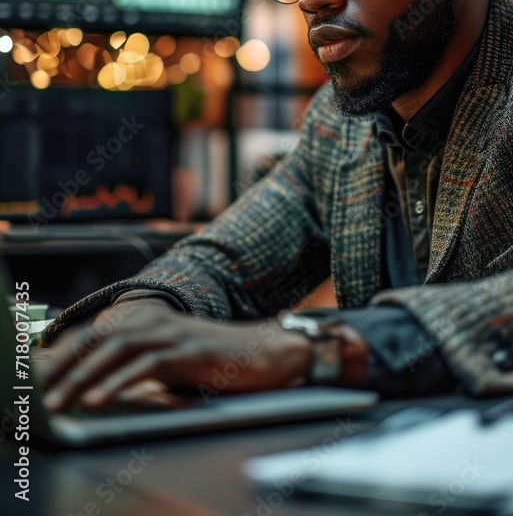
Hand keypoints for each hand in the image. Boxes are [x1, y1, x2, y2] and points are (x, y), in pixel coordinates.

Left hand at [34, 302, 310, 412]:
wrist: (263, 353)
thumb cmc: (217, 361)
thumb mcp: (171, 360)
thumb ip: (139, 365)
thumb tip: (100, 385)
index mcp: (148, 320)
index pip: (95, 335)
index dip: (64, 355)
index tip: (41, 378)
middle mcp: (155, 320)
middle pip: (97, 339)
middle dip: (64, 368)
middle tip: (41, 394)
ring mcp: (171, 333)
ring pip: (115, 350)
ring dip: (83, 378)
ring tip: (60, 401)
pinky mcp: (186, 350)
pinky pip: (144, 366)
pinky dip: (117, 383)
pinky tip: (99, 399)